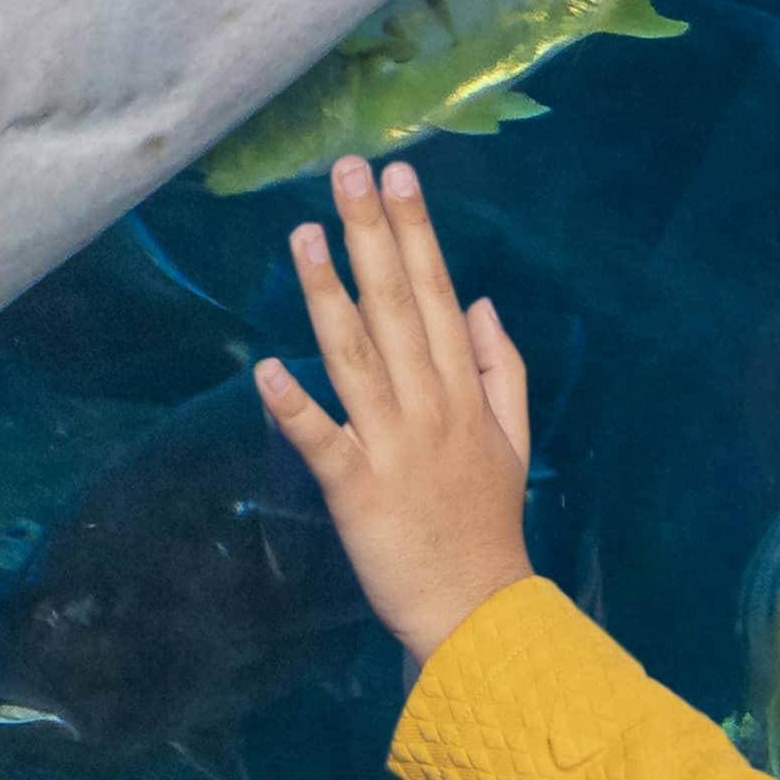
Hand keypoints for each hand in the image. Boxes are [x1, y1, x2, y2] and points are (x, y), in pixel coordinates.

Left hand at [257, 154, 541, 660]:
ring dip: (329, 294)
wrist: (479, 609)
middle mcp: (429, 404)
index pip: (439, 293)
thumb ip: (503, 369)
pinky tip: (265, 369)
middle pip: (398, 305)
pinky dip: (294, 408)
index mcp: (464, 389)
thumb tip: (482, 303)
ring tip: (303, 234)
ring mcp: (392, 444)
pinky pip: (321, 441)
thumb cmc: (487, 522)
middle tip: (347, 171)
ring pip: (356, 356)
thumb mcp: (514, 439)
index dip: (416, 230)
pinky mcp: (356, 490)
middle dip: (371, 233)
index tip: (397, 175)